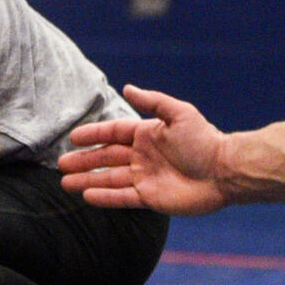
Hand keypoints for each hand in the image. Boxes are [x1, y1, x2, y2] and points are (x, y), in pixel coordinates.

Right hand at [58, 85, 228, 214]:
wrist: (224, 170)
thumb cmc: (204, 140)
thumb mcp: (179, 114)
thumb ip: (152, 101)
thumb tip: (127, 87)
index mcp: (146, 134)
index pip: (112, 133)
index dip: (93, 135)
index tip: (73, 138)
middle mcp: (142, 156)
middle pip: (106, 158)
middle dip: (83, 161)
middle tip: (61, 164)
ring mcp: (144, 178)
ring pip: (109, 179)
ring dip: (87, 181)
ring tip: (65, 183)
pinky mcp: (150, 198)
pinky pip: (122, 198)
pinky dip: (105, 197)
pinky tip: (87, 197)